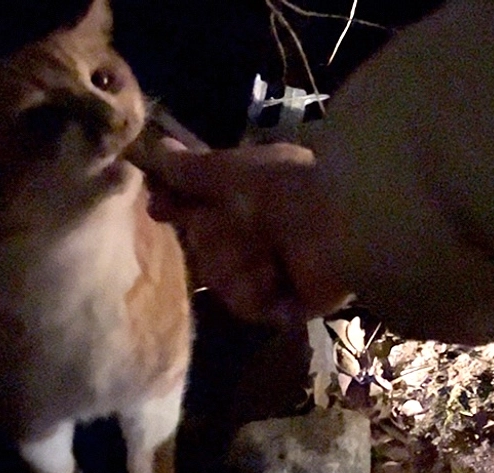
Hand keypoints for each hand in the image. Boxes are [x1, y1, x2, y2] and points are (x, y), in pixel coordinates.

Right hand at [131, 139, 351, 324]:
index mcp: (247, 198)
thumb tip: (155, 148)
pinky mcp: (282, 304)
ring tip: (267, 251)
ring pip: (219, 278)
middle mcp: (255, 233)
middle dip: (214, 236)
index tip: (158, 207)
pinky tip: (275, 274)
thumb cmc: (284, 187)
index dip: (176, 208)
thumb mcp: (231, 170)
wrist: (338, 222)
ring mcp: (269, 271)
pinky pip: (244, 304)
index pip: (196, 208)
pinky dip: (256, 288)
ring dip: (237, 263)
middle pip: (201, 247)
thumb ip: (189, 169)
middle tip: (240, 223)